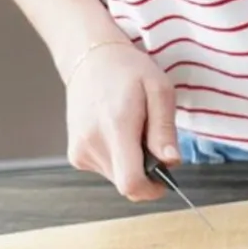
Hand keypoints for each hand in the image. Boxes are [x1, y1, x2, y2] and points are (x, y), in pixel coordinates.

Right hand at [65, 41, 178, 200]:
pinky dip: (119, 158)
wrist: (91, 59)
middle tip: (150, 137)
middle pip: (127, 182)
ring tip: (133, 129)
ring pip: (117, 178)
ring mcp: (80, 151)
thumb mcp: (159, 90)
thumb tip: (171, 161)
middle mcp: (92, 144)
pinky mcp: (76, 155)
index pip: (130, 182)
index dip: (152, 189)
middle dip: (146, 170)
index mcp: (116, 128)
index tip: (165, 178)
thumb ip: (164, 129)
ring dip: (133, 163)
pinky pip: (106, 170)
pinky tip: (118, 132)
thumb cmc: (129, 71)